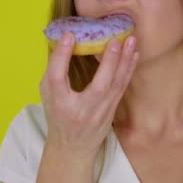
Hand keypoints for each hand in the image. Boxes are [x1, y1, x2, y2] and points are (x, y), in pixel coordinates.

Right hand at [39, 31, 138, 158]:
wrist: (73, 147)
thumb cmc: (59, 114)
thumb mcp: (48, 94)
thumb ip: (55, 69)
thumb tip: (67, 39)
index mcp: (59, 103)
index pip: (57, 78)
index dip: (62, 56)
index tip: (69, 35)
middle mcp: (81, 109)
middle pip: (98, 84)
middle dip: (109, 61)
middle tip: (116, 39)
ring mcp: (100, 112)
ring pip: (116, 85)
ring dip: (125, 61)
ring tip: (131, 40)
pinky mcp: (112, 109)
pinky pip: (122, 86)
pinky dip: (129, 69)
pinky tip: (134, 54)